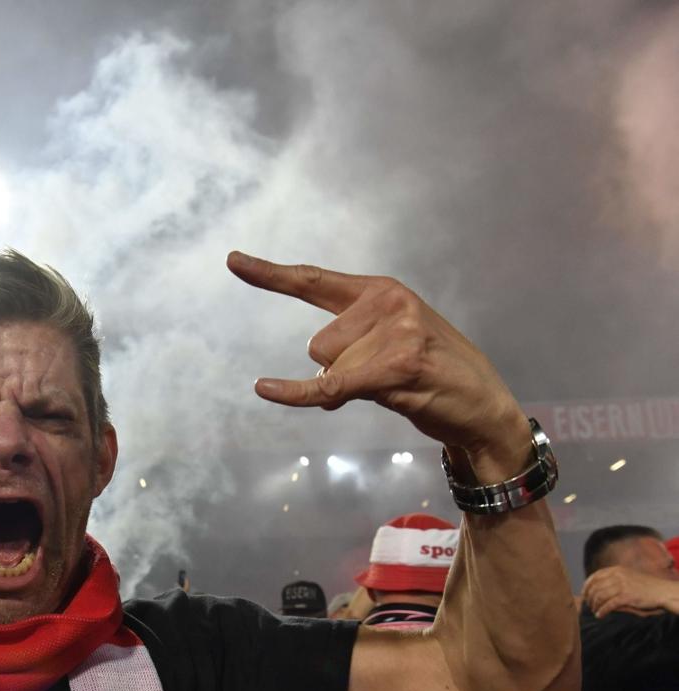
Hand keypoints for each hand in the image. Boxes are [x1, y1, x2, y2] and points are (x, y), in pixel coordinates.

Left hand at [226, 253, 525, 469]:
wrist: (483, 406)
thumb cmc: (432, 375)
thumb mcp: (391, 344)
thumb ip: (349, 348)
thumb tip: (319, 386)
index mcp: (381, 291)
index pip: (314, 280)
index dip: (270, 274)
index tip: (232, 260)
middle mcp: (388, 303)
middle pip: (318, 346)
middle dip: (340, 371)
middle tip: (385, 377)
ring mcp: (396, 332)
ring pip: (329, 369)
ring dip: (351, 389)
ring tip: (397, 386)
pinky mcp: (397, 366)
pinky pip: (329, 384)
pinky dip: (296, 393)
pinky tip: (264, 389)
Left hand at [583, 565, 678, 617]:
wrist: (662, 591)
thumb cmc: (645, 586)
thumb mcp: (628, 577)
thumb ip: (613, 580)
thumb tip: (596, 589)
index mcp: (616, 570)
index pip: (595, 577)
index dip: (586, 586)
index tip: (584, 594)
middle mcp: (617, 576)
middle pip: (595, 587)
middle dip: (589, 598)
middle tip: (589, 605)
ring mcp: (622, 586)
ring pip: (599, 596)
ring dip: (595, 605)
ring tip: (595, 611)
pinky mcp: (627, 596)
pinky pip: (609, 605)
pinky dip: (602, 611)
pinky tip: (600, 615)